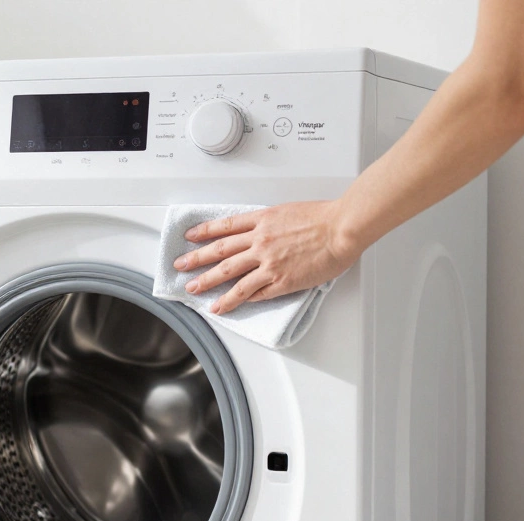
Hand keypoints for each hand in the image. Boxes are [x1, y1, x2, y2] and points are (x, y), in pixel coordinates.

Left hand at [174, 200, 362, 313]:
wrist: (341, 228)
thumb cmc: (323, 218)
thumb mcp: (287, 211)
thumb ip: (268, 222)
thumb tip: (257, 231)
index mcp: (262, 220)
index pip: (224, 227)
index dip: (203, 233)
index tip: (189, 237)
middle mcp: (260, 241)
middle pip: (220, 252)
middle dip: (196, 261)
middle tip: (181, 268)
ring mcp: (268, 262)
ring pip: (230, 275)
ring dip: (209, 285)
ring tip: (196, 291)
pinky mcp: (280, 280)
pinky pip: (254, 292)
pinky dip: (238, 300)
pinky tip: (227, 305)